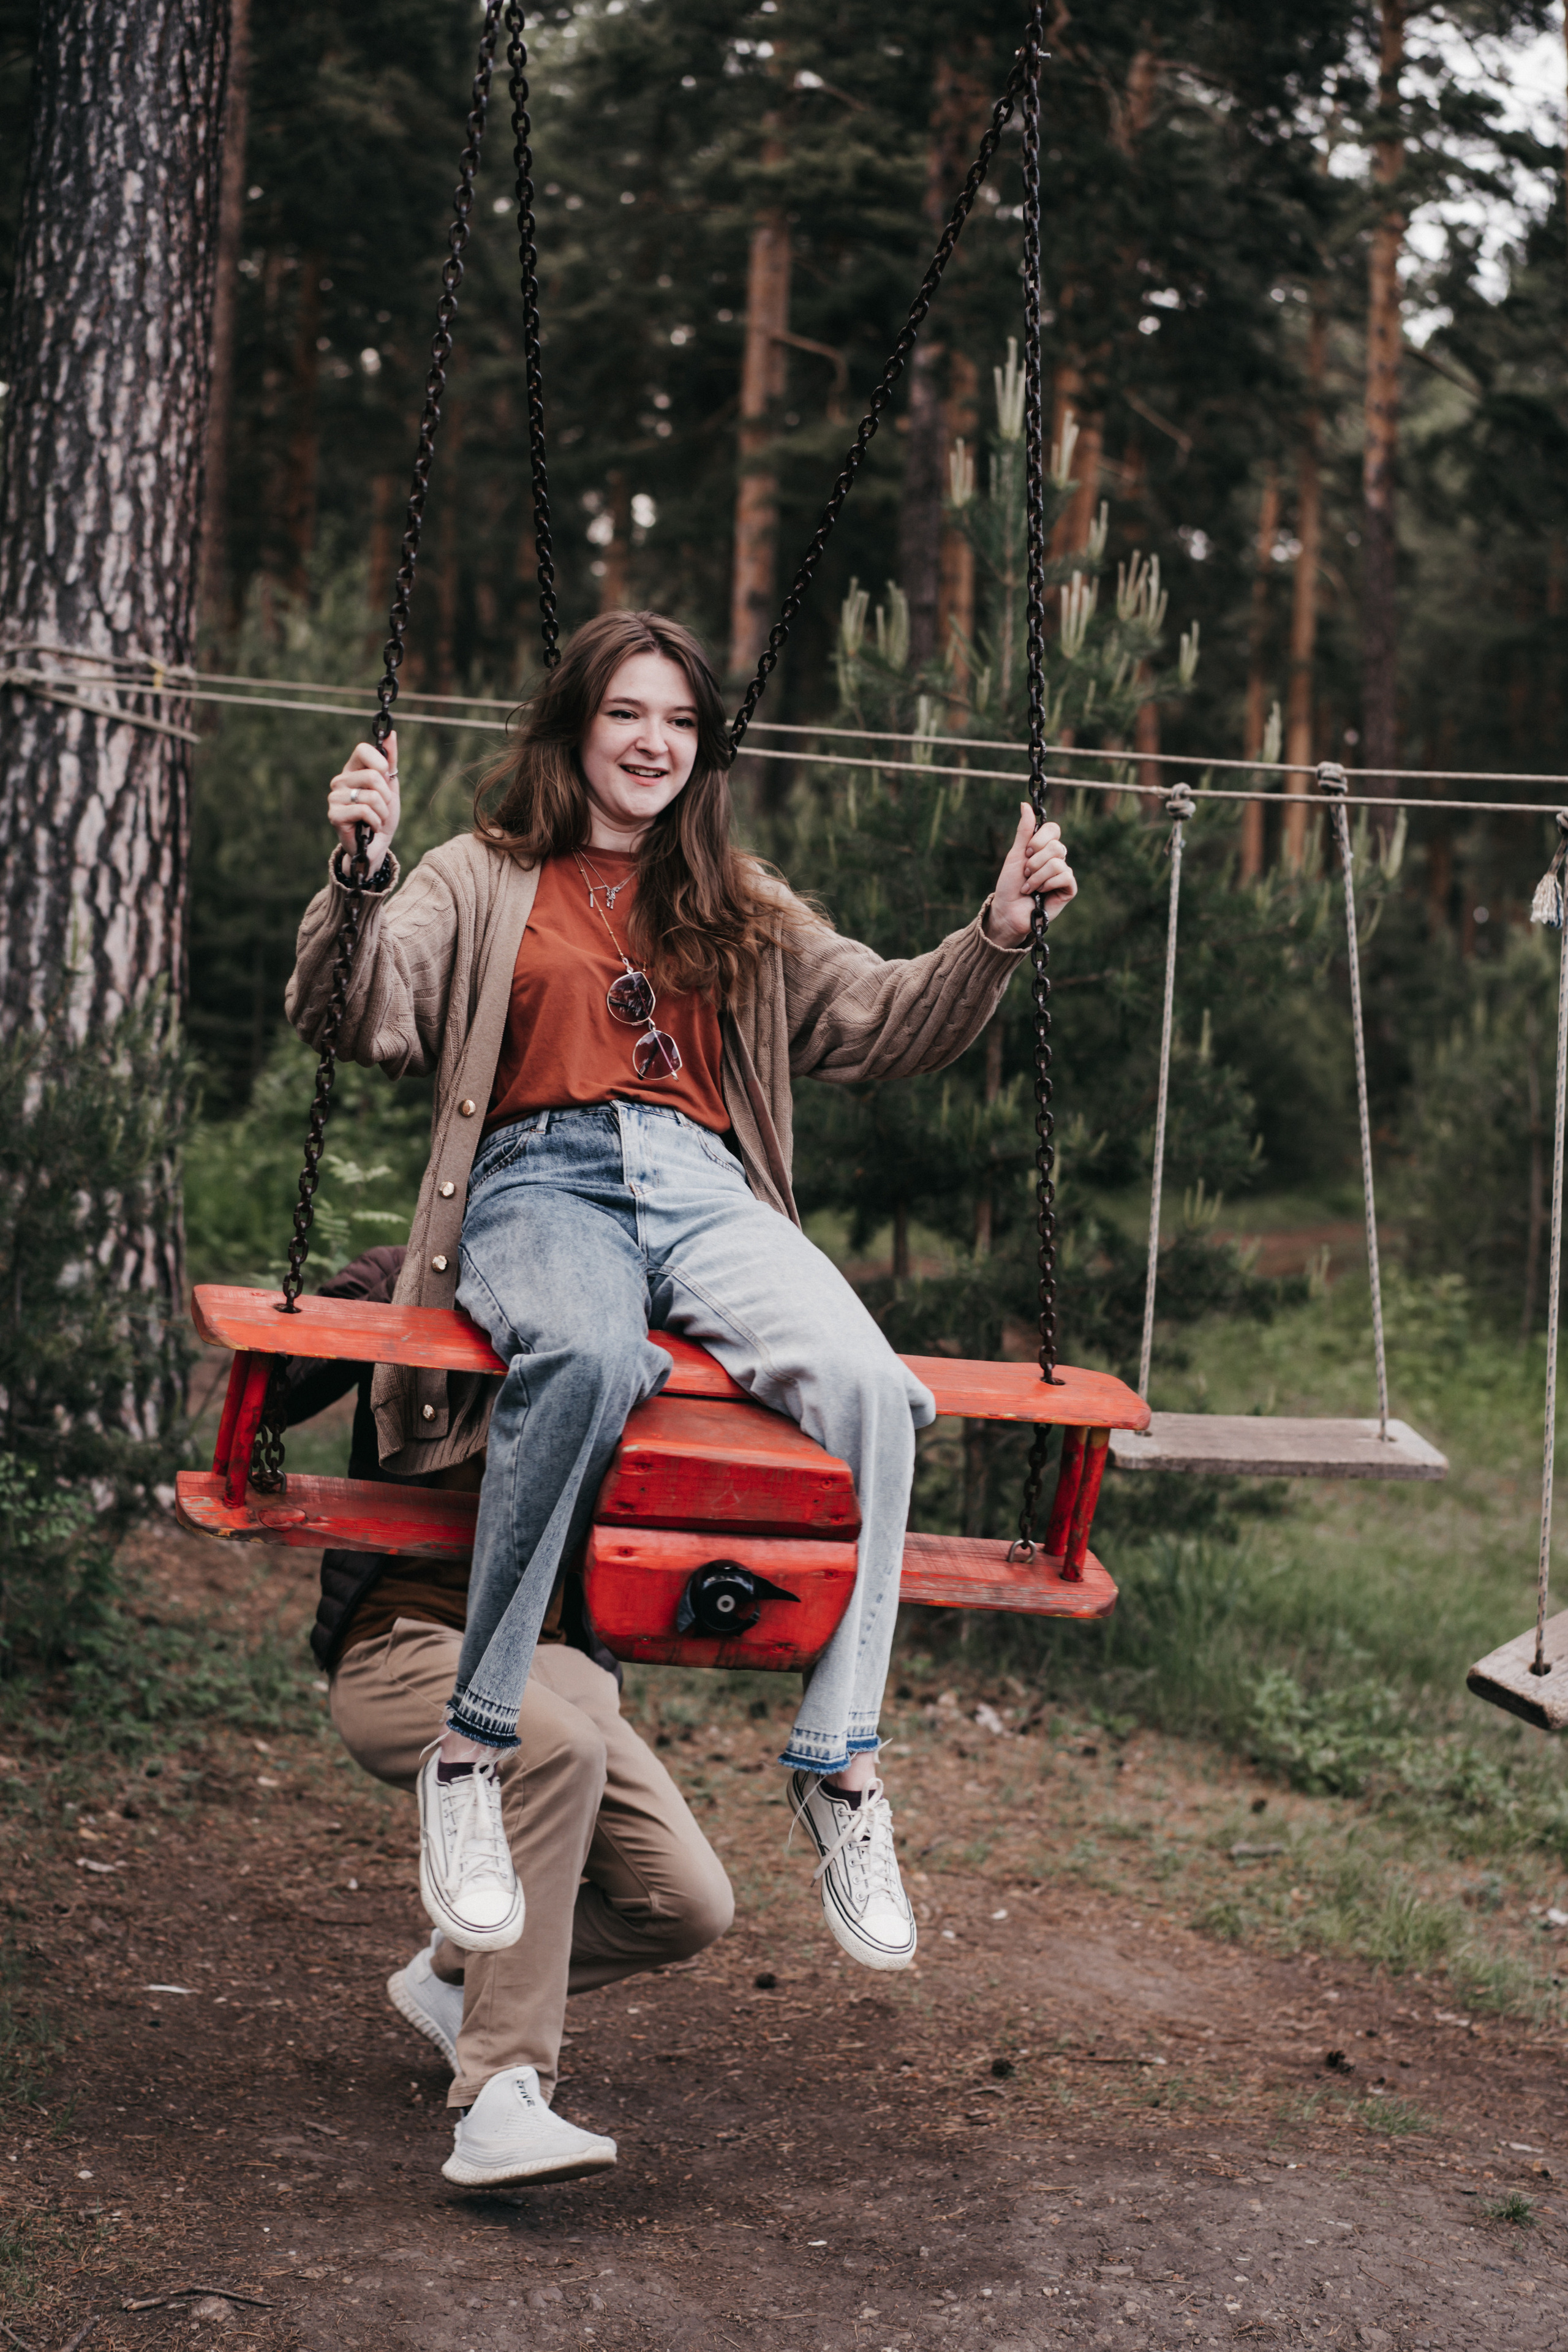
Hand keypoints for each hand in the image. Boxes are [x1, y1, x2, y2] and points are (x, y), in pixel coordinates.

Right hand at [327, 733, 400, 876]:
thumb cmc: (383, 814)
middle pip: (373, 775)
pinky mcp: (335, 815)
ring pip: (371, 795)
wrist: (377, 845)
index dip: (380, 763)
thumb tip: (391, 733)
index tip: (385, 776)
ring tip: (378, 818)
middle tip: (383, 806)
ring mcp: (335, 797)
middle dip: (386, 795)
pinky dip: (375, 821)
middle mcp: (340, 780)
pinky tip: (371, 827)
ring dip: (382, 811)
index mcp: (352, 769)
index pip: (363, 750)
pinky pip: (364, 811)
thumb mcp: (391, 785)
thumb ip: (390, 760)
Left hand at [985, 803, 1076, 945]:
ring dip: (1037, 876)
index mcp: (1044, 848)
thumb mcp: (1015, 854)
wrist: (1008, 911)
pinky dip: (1047, 883)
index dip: (1040, 838)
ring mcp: (1063, 873)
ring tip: (1028, 887)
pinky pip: (1065, 875)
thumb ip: (1024, 831)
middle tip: (1025, 872)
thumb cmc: (1009, 884)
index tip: (1026, 851)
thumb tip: (1025, 804)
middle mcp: (1056, 858)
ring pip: (1058, 862)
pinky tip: (1040, 893)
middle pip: (1056, 846)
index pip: (1053, 829)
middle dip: (1035, 861)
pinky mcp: (1068, 888)